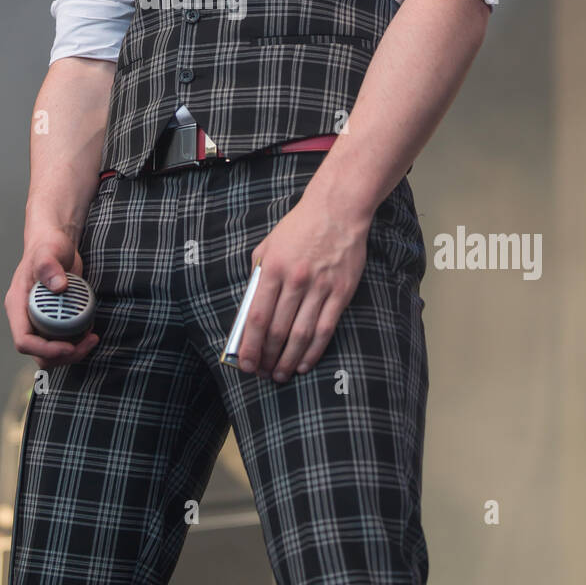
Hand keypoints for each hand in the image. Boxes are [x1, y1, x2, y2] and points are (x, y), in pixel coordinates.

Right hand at [5, 229, 98, 370]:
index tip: (68, 347)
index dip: (45, 349)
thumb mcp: (49, 251)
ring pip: (51, 352)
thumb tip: (58, 287)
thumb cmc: (49, 245)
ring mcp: (39, 320)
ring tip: (91, 336)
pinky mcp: (53, 321)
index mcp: (17, 305)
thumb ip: (49, 266)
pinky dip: (77, 341)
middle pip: (39, 353)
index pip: (24, 340)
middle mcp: (26, 317)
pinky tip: (90, 327)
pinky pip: (62, 341)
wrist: (57, 244)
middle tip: (89, 342)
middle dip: (64, 355)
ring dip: (73, 351)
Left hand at [236, 193, 369, 382]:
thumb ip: (257, 277)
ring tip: (279, 374)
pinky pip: (325, 329)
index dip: (249, 344)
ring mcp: (320, 287)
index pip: (256, 316)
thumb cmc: (298, 228)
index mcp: (273, 268)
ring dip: (288, 359)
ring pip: (301, 334)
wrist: (337, 210)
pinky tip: (304, 363)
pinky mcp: (341, 292)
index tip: (244, 363)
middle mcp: (295, 280)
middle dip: (266, 356)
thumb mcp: (267, 246)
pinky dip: (313, 351)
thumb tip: (248, 313)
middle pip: (277, 329)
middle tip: (261, 373)